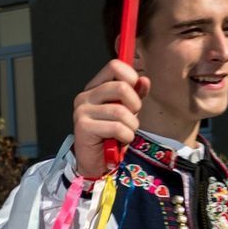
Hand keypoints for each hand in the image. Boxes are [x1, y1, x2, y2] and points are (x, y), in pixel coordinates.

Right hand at [71, 58, 147, 177]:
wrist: (96, 162)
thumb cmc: (112, 135)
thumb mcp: (128, 112)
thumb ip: (135, 94)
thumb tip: (144, 80)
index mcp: (95, 87)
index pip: (114, 66)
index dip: (131, 77)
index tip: (134, 95)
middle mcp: (85, 96)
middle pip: (121, 87)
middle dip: (134, 105)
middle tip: (130, 119)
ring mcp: (82, 110)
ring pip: (120, 110)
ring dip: (131, 126)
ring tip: (125, 133)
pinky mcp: (83, 126)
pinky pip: (116, 127)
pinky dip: (125, 137)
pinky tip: (120, 141)